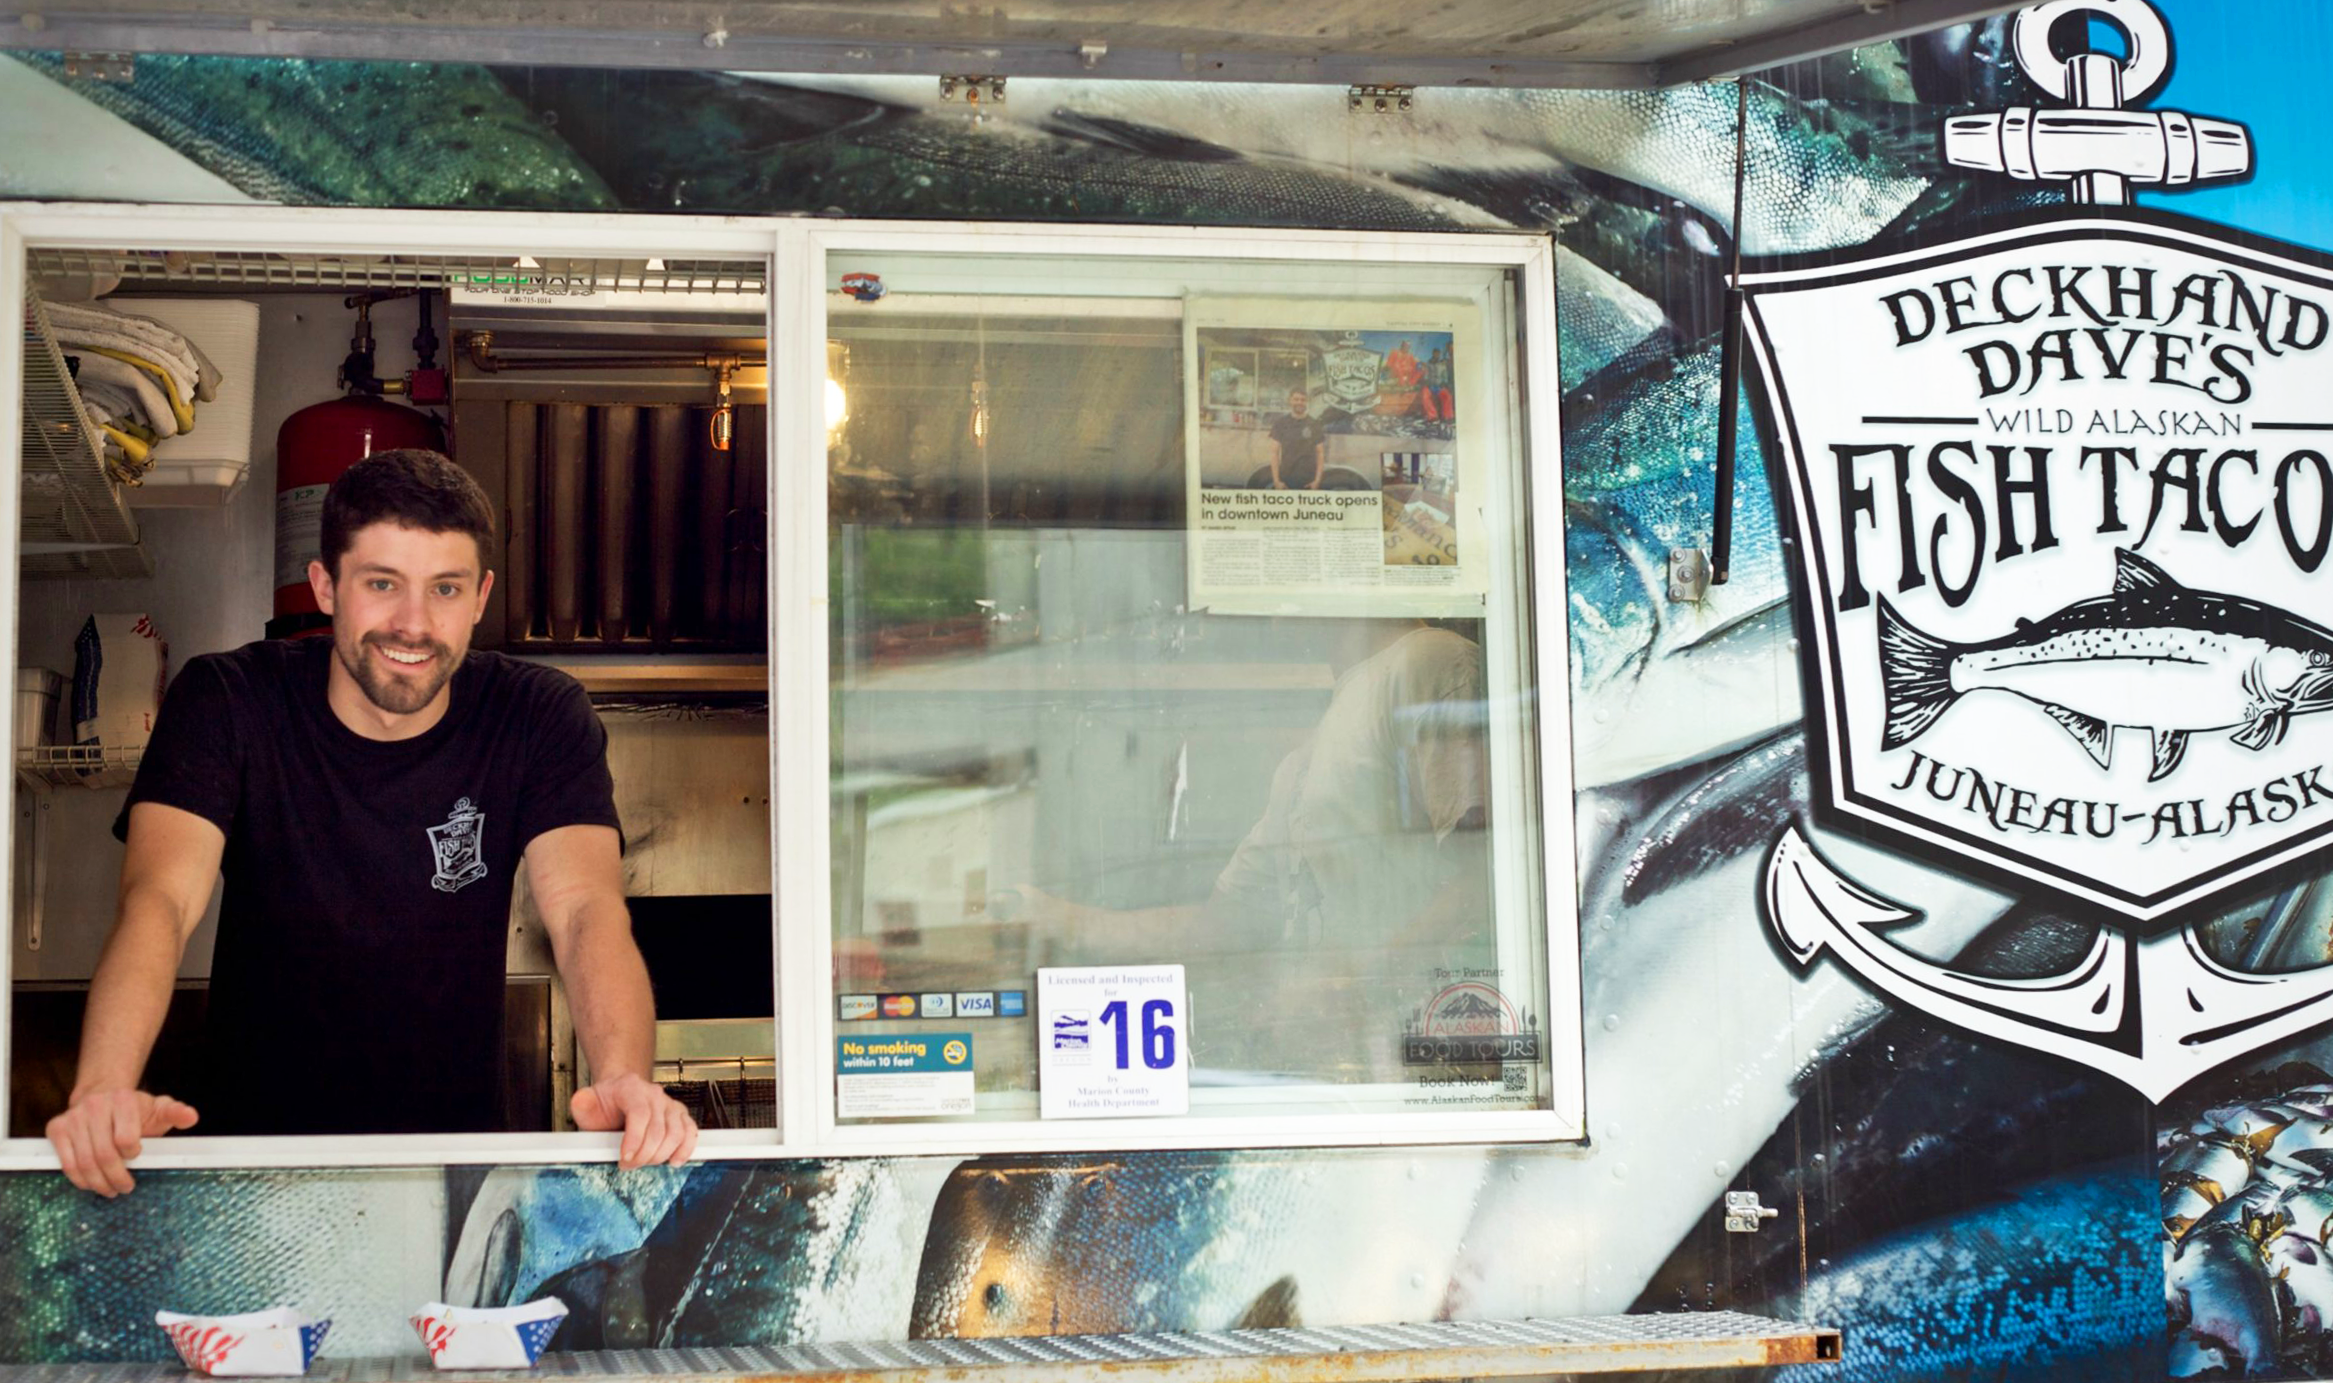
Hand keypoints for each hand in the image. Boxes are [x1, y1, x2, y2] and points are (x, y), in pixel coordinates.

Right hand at [47, 1088, 198, 1196]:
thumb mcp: (158, 1108)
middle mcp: (95, 1106)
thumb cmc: (134, 1110)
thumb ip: (175, 1113)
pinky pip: (66, 1163)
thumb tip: (191, 1117)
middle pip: (104, 1154)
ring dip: (99, 1183)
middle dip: (117, 1177)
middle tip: (126, 1188)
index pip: (126, 1138)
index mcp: (123, 1099)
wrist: (102, 1098)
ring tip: (111, 1190)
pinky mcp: (56, 1129)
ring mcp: (73, 1117)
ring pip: (84, 1162)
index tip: (137, 1157)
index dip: (133, 1154)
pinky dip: (80, 1179)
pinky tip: (91, 1184)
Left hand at [570, 1073, 697, 1169]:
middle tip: (628, 1164)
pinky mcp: (681, 1116)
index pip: (640, 1114)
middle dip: (643, 1154)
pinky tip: (673, 1161)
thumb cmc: (606, 1103)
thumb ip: (582, 1103)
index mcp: (632, 1088)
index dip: (634, 1139)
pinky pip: (690, 1133)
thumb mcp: (588, 1102)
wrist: (620, 1094)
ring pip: (676, 1134)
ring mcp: (670, 1105)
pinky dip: (685, 1150)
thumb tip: (581, 1101)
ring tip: (644, 1162)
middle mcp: (655, 1095)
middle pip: (658, 1129)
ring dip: (660, 1155)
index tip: (625, 1157)